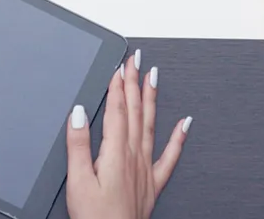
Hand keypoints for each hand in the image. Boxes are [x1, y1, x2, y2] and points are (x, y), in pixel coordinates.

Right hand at [64, 52, 188, 218]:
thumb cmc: (96, 218)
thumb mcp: (77, 181)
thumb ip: (78, 145)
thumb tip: (79, 113)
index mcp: (115, 154)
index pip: (118, 110)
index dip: (118, 85)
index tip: (119, 66)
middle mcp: (134, 157)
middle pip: (135, 111)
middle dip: (135, 82)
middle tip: (136, 60)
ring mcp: (146, 169)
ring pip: (151, 125)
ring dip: (152, 99)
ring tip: (154, 77)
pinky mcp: (152, 184)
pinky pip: (170, 156)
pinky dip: (179, 137)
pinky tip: (185, 123)